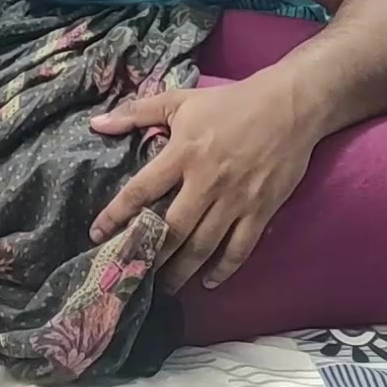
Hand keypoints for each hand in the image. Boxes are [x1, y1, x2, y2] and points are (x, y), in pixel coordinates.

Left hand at [88, 75, 317, 291]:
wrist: (289, 106)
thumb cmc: (230, 102)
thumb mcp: (180, 100)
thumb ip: (136, 113)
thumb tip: (97, 124)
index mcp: (183, 153)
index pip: (141, 190)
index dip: (116, 214)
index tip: (97, 234)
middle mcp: (206, 181)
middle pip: (172, 228)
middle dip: (150, 255)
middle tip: (134, 273)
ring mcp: (236, 199)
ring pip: (204, 245)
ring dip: (182, 270)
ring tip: (165, 286)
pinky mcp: (261, 210)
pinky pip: (240, 247)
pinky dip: (224, 269)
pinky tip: (209, 282)